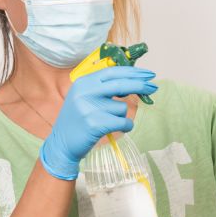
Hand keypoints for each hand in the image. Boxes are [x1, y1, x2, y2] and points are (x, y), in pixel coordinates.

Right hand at [39, 66, 158, 179]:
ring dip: (122, 116)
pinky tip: (115, 129)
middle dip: (140, 85)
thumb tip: (134, 80)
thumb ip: (104, 87)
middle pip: (121, 84)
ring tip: (107, 122)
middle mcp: (85, 92)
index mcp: (83, 82)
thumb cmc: (79, 121)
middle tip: (154, 86)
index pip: (112, 72)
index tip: (147, 74)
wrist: (62, 144)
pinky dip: (125, 126)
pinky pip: (123, 122)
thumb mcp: (85, 97)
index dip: (132, 72)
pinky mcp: (95, 124)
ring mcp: (89, 108)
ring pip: (122, 108)